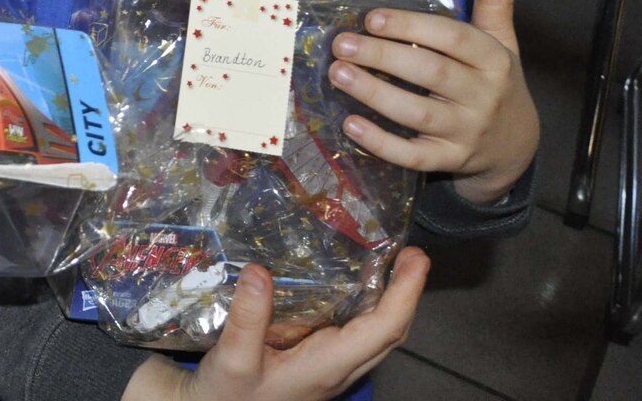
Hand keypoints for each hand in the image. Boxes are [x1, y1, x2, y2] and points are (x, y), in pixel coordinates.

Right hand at [143, 249, 427, 400]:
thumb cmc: (226, 396)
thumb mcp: (233, 359)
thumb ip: (248, 318)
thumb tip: (259, 271)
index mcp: (328, 366)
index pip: (384, 329)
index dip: (405, 293)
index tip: (415, 259)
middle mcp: (338, 368)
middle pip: (390, 332)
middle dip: (407, 293)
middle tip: (411, 254)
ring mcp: (330, 368)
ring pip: (377, 336)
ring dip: (391, 301)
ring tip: (390, 264)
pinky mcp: (316, 364)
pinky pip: (356, 336)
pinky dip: (366, 309)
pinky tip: (351, 288)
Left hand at [328, 0, 538, 204]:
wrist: (515, 146)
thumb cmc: (494, 82)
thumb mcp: (501, 41)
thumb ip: (494, 1)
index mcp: (493, 61)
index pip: (453, 39)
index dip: (413, 27)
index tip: (372, 18)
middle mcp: (482, 97)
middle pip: (431, 74)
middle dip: (384, 57)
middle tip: (342, 43)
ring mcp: (466, 132)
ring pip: (418, 115)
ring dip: (375, 95)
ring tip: (338, 73)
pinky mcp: (448, 160)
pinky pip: (414, 156)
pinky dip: (382, 144)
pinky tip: (351, 125)